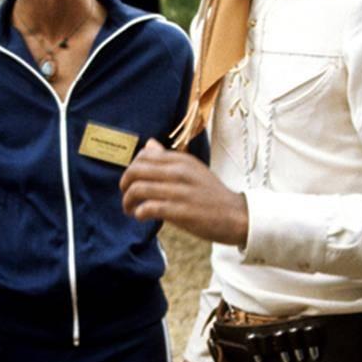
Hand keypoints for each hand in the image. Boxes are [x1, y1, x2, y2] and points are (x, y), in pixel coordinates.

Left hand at [119, 139, 248, 245]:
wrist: (237, 216)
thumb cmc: (211, 195)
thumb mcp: (192, 170)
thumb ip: (168, 159)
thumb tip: (149, 145)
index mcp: (181, 160)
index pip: (143, 156)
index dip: (131, 169)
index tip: (132, 183)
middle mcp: (179, 171)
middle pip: (136, 170)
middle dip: (124, 185)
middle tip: (126, 197)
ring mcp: (180, 191)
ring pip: (138, 189)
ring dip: (128, 202)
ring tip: (131, 210)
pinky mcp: (181, 211)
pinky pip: (149, 207)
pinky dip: (139, 213)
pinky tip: (142, 217)